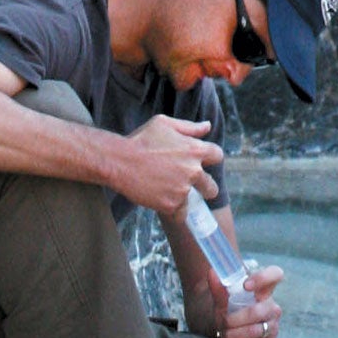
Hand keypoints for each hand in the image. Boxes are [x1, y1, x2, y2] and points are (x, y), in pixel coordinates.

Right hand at [106, 112, 223, 222]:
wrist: (120, 161)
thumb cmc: (140, 139)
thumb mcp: (164, 124)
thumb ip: (189, 127)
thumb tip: (207, 126)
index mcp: (195, 150)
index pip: (218, 156)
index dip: (211, 159)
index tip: (203, 163)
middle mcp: (193, 171)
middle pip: (212, 187)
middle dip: (205, 188)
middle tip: (193, 187)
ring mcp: (183, 189)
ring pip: (194, 201)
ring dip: (185, 199)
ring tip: (171, 195)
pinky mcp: (171, 204)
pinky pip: (180, 213)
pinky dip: (174, 210)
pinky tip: (163, 202)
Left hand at [206, 262, 283, 337]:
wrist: (230, 335)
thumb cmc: (230, 313)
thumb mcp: (222, 300)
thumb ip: (218, 287)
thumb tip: (212, 272)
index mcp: (263, 291)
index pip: (275, 275)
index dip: (263, 278)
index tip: (245, 286)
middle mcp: (272, 308)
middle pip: (258, 311)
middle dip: (235, 319)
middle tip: (224, 322)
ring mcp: (273, 327)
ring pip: (254, 331)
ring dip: (234, 334)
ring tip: (225, 334)